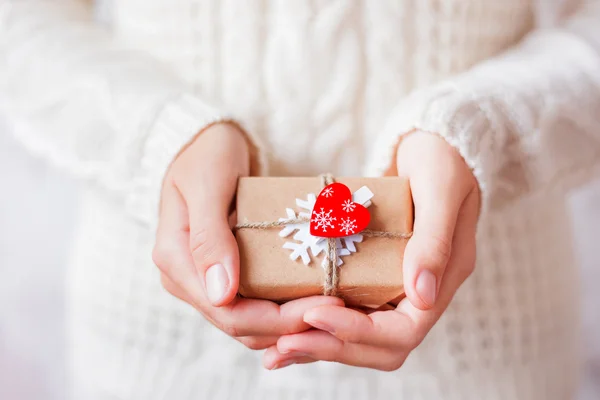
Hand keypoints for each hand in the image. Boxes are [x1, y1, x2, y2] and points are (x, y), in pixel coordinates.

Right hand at [152, 122, 342, 350]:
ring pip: (250, 322)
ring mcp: (205, 279)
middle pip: (241, 324)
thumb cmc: (207, 154)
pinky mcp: (225, 274)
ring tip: (335, 309)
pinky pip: (256, 304)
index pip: (227, 313)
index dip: (277, 320)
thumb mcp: (207, 184)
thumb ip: (208, 236)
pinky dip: (285, 308)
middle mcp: (188, 279)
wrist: (207, 143)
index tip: (323, 307)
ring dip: (291, 322)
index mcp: (176, 261)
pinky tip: (316, 298)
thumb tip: (220, 294)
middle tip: (340, 311)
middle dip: (291, 325)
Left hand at [263, 131, 479, 369]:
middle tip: (283, 346)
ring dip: (322, 346)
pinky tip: (288, 328)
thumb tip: (421, 296)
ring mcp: (400, 286)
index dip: (360, 332)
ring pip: (364, 337)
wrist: (435, 142)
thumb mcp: (440, 189)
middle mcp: (423, 292)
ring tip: (275, 352)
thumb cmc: (442, 158)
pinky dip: (321, 325)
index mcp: (443, 277)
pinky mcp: (379, 276)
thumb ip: (434, 241)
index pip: (404, 330)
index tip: (314, 315)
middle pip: (382, 346)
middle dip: (332, 347)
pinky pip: (352, 313)